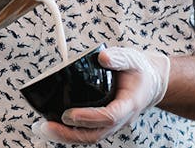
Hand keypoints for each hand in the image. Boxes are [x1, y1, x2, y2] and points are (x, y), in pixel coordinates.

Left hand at [32, 47, 169, 144]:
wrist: (151, 83)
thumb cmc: (140, 72)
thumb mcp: (133, 59)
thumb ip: (119, 57)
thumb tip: (102, 57)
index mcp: (129, 104)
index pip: (109, 116)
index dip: (89, 117)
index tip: (69, 115)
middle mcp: (120, 119)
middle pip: (95, 135)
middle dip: (69, 134)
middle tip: (46, 126)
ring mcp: (112, 124)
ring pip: (89, 137)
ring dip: (66, 136)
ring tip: (43, 128)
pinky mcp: (104, 123)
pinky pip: (87, 133)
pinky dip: (70, 132)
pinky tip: (53, 127)